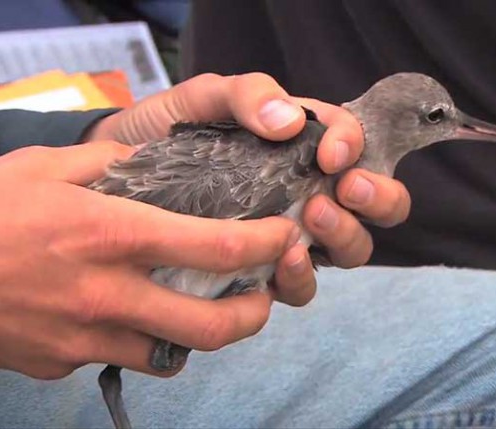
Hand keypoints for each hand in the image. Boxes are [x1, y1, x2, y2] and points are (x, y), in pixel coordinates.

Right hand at [0, 142, 307, 378]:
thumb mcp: (43, 168)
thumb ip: (106, 164)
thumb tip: (147, 159)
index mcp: (112, 234)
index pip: (219, 247)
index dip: (267, 246)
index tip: (284, 238)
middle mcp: (108, 294)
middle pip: (213, 326)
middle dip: (254, 315)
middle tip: (263, 298)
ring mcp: (84, 337)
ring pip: (171, 352)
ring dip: (196, 333)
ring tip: (201, 308)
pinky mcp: (60, 362)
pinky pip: (118, 357)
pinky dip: (137, 339)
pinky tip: (130, 315)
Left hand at [87, 73, 411, 269]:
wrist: (116, 171)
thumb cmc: (169, 128)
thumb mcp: (207, 97)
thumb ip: (249, 94)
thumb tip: (290, 122)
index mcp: (309, 144)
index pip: (360, 145)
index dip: (356, 148)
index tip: (330, 155)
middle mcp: (313, 190)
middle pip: (379, 204)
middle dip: (376, 199)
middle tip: (343, 190)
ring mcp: (294, 234)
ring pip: (351, 250)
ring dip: (343, 237)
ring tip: (309, 223)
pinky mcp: (266, 271)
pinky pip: (301, 287)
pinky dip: (300, 279)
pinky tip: (280, 265)